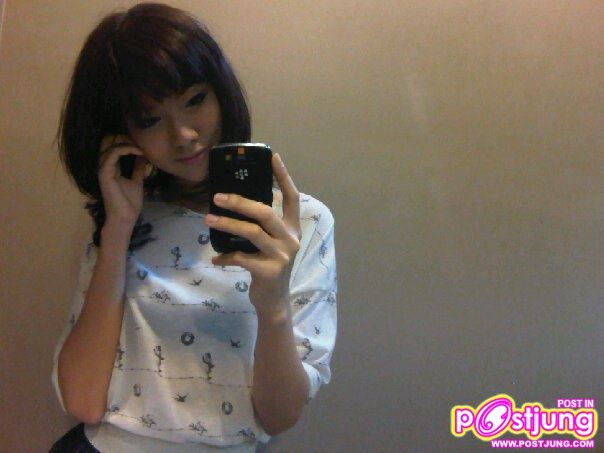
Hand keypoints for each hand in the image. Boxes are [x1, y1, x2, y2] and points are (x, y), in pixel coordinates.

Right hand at [98, 134, 148, 228]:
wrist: (125, 218)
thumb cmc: (129, 203)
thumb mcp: (137, 181)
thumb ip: (138, 168)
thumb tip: (143, 155)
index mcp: (111, 167)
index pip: (113, 146)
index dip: (127, 140)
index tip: (143, 143)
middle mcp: (104, 166)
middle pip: (108, 142)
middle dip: (125, 138)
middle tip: (141, 141)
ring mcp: (103, 169)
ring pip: (110, 145)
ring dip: (128, 143)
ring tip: (142, 147)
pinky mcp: (104, 173)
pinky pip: (112, 154)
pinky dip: (126, 149)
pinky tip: (138, 151)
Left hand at [205, 153, 301, 315]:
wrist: (274, 302)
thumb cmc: (268, 267)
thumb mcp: (271, 244)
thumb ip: (262, 226)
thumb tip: (234, 202)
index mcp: (292, 228)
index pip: (291, 197)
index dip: (283, 176)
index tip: (273, 156)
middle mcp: (290, 239)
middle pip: (265, 212)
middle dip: (240, 202)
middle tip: (218, 196)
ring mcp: (281, 255)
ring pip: (252, 232)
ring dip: (227, 224)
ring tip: (207, 219)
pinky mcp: (269, 271)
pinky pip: (241, 257)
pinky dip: (225, 257)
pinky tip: (215, 259)